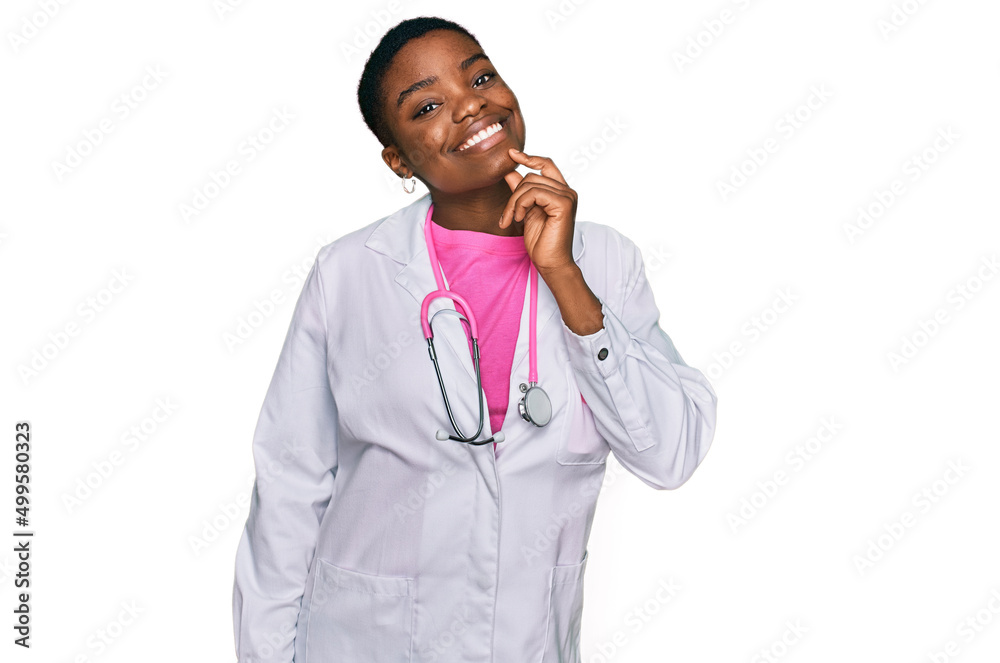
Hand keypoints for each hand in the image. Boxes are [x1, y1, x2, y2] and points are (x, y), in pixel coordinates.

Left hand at [500, 148, 578, 275]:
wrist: (551, 263)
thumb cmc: (541, 242)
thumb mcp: (526, 212)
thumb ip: (520, 192)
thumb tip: (510, 172)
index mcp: (560, 192)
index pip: (546, 164)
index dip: (529, 157)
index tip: (511, 154)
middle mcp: (567, 191)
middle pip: (531, 176)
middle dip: (513, 195)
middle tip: (506, 216)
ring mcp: (567, 196)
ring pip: (529, 184)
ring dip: (514, 202)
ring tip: (512, 219)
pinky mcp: (564, 203)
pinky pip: (533, 193)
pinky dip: (521, 204)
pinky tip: (520, 218)